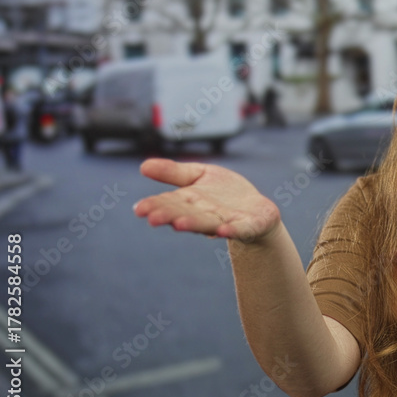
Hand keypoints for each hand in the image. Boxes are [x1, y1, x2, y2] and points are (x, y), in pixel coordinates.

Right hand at [134, 158, 280, 241]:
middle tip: (152, 218)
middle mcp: (205, 214)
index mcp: (190, 201)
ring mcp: (226, 221)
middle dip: (170, 216)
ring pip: (207, 223)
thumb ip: (174, 173)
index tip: (140, 209)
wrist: (256, 209)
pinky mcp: (248, 226)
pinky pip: (240, 229)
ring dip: (193, 224)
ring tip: (179, 224)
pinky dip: (231, 230)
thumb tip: (143, 165)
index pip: (170, 203)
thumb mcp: (199, 175)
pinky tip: (223, 230)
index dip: (155, 206)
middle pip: (185, 214)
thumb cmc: (225, 193)